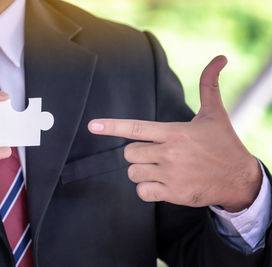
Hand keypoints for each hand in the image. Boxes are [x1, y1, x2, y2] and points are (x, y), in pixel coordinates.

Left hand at [89, 56, 261, 211]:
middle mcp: (170, 153)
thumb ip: (209, 86)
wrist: (240, 179)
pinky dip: (147, 189)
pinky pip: (142, 191)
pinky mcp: (172, 194)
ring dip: (142, 170)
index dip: (112, 126)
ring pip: (133, 172)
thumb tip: (220, 58)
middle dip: (137, 152)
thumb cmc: (224, 143)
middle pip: (129, 153)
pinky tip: (163, 184)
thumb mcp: (215, 114)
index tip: (92, 126)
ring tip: (162, 168)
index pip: (136, 128)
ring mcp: (170, 175)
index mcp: (175, 132)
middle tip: (156, 153)